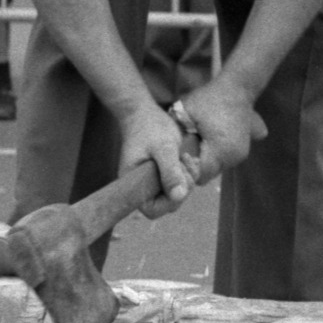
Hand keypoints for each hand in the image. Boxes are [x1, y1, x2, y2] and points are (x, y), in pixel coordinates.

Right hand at [115, 98, 198, 218]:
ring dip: (187, 177)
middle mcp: (143, 187)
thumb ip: (170, 172)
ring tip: (184, 157)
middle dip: (182, 185)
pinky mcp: (163, 174)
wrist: (144, 113)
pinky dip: (188, 172)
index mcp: (134, 185)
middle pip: (169, 203)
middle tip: (183, 162)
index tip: (178, 180)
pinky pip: (181, 182)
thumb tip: (179, 196)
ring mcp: (154, 181)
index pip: (152, 210)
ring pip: (178, 192)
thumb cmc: (149, 128)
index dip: (169, 201)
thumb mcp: (163, 148)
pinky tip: (186, 157)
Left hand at [172, 76, 266, 186]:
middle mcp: (233, 157)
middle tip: (185, 150)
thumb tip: (167, 152)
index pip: (199, 175)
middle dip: (195, 166)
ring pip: (216, 169)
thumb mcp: (186, 112)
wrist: (238, 87)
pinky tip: (207, 142)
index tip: (181, 154)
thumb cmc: (210, 98)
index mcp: (220, 150)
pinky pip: (224, 161)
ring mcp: (240, 155)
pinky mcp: (243, 150)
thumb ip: (177, 133)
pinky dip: (214, 156)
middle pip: (208, 175)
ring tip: (196, 145)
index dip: (187, 168)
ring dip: (205, 161)